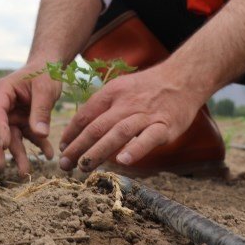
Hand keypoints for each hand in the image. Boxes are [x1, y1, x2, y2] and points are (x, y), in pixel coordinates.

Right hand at [0, 63, 58, 176]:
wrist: (50, 68)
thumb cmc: (45, 73)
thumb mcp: (45, 89)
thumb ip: (41, 110)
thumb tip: (40, 134)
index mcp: (2, 92)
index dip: (0, 129)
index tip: (6, 146)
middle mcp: (3, 106)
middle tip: (0, 168)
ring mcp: (13, 115)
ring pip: (12, 138)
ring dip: (19, 154)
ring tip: (26, 173)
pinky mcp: (23, 121)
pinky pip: (28, 136)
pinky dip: (38, 146)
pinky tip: (49, 155)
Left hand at [58, 64, 201, 172]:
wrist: (183, 77)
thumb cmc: (147, 88)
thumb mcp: (120, 88)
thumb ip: (102, 107)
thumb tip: (80, 129)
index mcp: (112, 93)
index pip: (86, 114)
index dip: (71, 133)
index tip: (62, 148)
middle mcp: (126, 103)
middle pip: (97, 126)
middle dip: (78, 147)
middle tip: (64, 165)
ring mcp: (146, 115)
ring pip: (118, 133)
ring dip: (99, 152)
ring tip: (84, 167)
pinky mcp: (165, 125)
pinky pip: (149, 138)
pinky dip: (137, 149)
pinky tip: (124, 161)